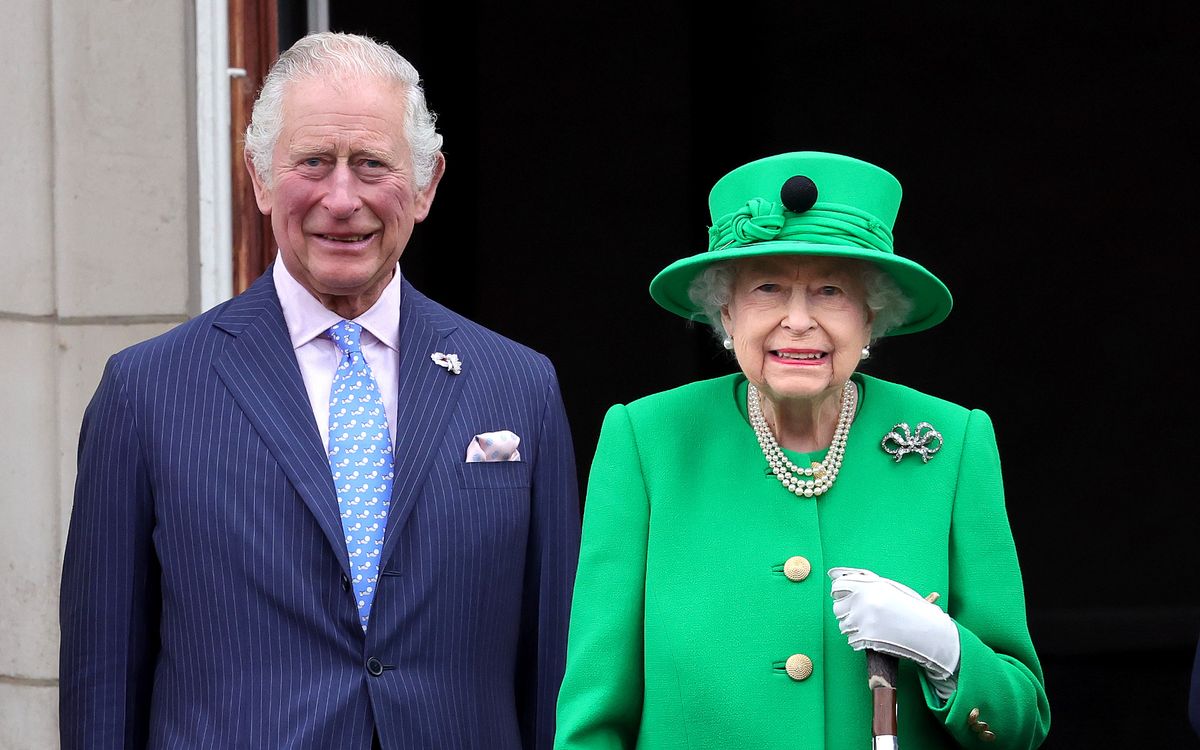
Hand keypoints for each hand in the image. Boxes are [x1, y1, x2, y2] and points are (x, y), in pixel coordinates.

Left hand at [828, 567, 959, 681]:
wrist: (929, 631)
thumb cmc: (909, 608)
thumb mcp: (890, 588)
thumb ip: (863, 579)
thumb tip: (833, 574)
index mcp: (870, 586)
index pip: (838, 587)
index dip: (840, 592)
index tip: (844, 596)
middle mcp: (864, 601)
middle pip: (838, 608)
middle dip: (846, 611)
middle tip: (862, 614)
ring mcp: (864, 621)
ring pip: (843, 625)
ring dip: (852, 626)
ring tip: (870, 625)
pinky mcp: (866, 639)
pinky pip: (851, 639)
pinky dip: (858, 640)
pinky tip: (873, 636)